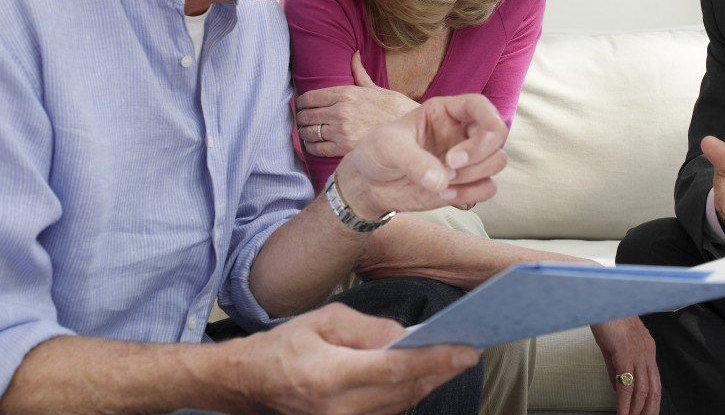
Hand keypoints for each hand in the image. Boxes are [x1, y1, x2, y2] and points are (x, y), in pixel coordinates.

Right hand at [236, 301, 481, 414]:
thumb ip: (368, 328)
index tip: (466, 349)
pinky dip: (411, 392)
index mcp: (330, 375)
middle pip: (404, 390)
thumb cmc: (287, 345)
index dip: (435, 360)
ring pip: (401, 404)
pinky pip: (389, 411)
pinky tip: (427, 373)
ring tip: (456, 358)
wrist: (251, 382)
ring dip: (430, 382)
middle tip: (471, 349)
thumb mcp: (325, 320)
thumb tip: (406, 336)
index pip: (395, 368)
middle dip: (442, 370)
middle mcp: (339, 408)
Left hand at [297, 52, 418, 156]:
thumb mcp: (378, 89)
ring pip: (308, 132)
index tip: (301, 107)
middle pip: (305, 115)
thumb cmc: (397, 109)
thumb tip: (354, 55)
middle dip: (301, 118)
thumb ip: (360, 74)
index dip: (300, 103)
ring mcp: (342, 130)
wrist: (410, 133)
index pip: (309, 97)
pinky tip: (314, 145)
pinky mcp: (344, 148)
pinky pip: (317, 148)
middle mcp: (341, 110)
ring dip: (304, 133)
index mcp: (347, 93)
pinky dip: (311, 147)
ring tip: (307, 134)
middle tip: (303, 121)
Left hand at [334, 94, 507, 218]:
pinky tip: (444, 194)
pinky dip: (471, 194)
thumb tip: (441, 181)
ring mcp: (466, 158)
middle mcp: (461, 131)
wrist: (370, 183)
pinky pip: (488, 187)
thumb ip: (413, 160)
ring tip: (443, 183)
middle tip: (449, 166)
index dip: (484, 123)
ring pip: (497, 161)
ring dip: (474, 176)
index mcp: (445, 112)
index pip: (480, 105)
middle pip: (497, 134)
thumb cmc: (377, 153)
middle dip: (478, 154)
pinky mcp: (466, 182)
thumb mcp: (387, 147)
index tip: (455, 154)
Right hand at [590, 317, 660, 414]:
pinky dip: (625, 402)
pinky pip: (627, 383)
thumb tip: (618, 387)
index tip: (646, 413)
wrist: (601, 299)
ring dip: (637, 410)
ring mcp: (637, 352)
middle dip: (649, 410)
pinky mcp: (625, 352)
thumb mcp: (613, 346)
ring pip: (643, 389)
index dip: (652, 400)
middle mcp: (646, 351)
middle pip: (654, 388)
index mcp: (646, 348)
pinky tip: (622, 411)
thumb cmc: (606, 315)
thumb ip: (616, 368)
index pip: (654, 380)